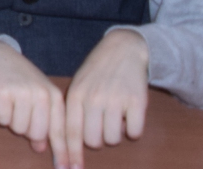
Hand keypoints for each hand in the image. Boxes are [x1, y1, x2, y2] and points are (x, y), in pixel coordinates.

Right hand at [0, 41, 64, 161]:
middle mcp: (41, 94)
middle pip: (36, 133)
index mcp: (55, 97)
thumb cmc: (22, 82)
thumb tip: (40, 148)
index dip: (64, 152)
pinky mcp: (2, 91)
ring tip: (10, 103)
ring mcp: (22, 91)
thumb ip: (45, 122)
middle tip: (20, 112)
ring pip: (18, 128)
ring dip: (11, 120)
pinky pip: (2, 119)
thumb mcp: (39, 99)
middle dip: (26, 129)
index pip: (61, 131)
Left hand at [62, 30, 148, 166]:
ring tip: (116, 116)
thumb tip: (65, 145)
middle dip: (99, 139)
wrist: (123, 50)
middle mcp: (93, 98)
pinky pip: (135, 132)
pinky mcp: (136, 101)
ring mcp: (115, 100)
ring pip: (114, 138)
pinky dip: (134, 130)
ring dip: (116, 134)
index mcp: (76, 96)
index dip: (70, 154)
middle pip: (94, 141)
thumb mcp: (78, 87)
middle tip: (103, 125)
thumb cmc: (97, 74)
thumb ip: (73, 112)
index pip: (70, 132)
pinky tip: (130, 115)